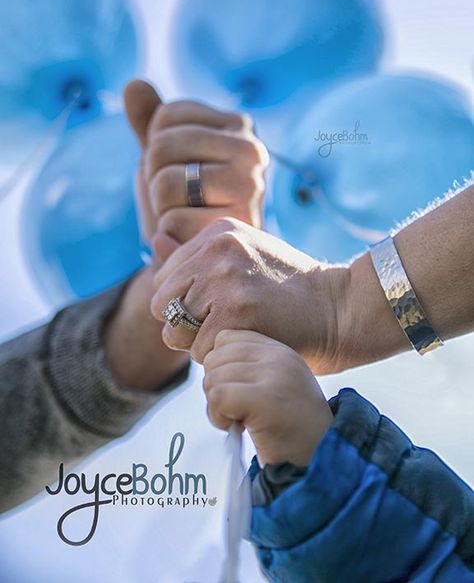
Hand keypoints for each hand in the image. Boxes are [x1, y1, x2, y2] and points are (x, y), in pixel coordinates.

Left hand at [125, 80, 267, 246]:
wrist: (204, 255)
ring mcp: (249, 187)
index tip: (179, 167)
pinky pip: (172, 221)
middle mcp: (252, 150)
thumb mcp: (165, 158)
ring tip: (185, 214)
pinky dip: (169, 234)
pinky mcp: (236, 226)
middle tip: (178, 198)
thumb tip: (133, 83)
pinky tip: (191, 237)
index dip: (155, 145)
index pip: (166, 115)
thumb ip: (150, 120)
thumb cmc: (186, 201)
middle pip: (162, 147)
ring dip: (161, 206)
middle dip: (155, 177)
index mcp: (238, 126)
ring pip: (166, 183)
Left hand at [151, 217, 349, 370]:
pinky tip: (248, 345)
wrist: (341, 307)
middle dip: (185, 324)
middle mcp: (217, 249)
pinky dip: (220, 359)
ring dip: (200, 344)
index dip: (186, 303)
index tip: (220, 307)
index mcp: (216, 233)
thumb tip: (154, 238)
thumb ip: (197, 255)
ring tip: (237, 334)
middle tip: (225, 326)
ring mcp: (226, 279)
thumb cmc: (290, 289)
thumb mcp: (245, 256)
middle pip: (161, 305)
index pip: (163, 279)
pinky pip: (199, 352)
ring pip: (175, 331)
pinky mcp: (236, 312)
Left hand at [203, 330, 332, 466]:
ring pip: (213, 377)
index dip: (221, 366)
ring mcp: (272, 375)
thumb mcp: (278, 385)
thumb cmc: (292, 430)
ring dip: (216, 405)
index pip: (226, 338)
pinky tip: (237, 427)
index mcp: (279, 350)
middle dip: (215, 386)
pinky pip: (217, 396)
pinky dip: (218, 417)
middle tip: (235, 410)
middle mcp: (278, 356)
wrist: (320, 459)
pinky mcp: (264, 398)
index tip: (236, 391)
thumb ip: (251, 367)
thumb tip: (210, 362)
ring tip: (239, 421)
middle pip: (215, 357)